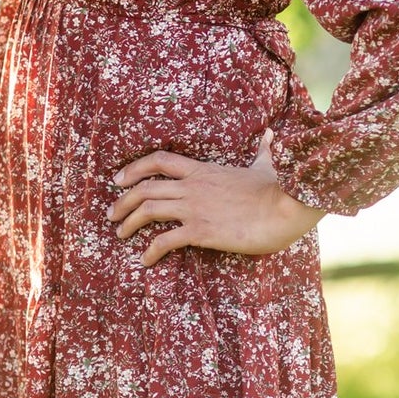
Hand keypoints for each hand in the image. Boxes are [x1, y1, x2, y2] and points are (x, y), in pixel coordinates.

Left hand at [109, 127, 324, 266]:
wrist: (287, 206)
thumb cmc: (279, 188)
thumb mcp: (265, 166)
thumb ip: (262, 151)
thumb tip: (271, 136)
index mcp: (203, 169)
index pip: (159, 160)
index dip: (134, 168)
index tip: (119, 179)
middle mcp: (193, 186)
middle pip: (144, 188)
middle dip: (122, 201)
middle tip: (111, 215)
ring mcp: (194, 208)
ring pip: (147, 210)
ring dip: (128, 223)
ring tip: (120, 235)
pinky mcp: (201, 231)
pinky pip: (165, 240)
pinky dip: (150, 251)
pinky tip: (145, 261)